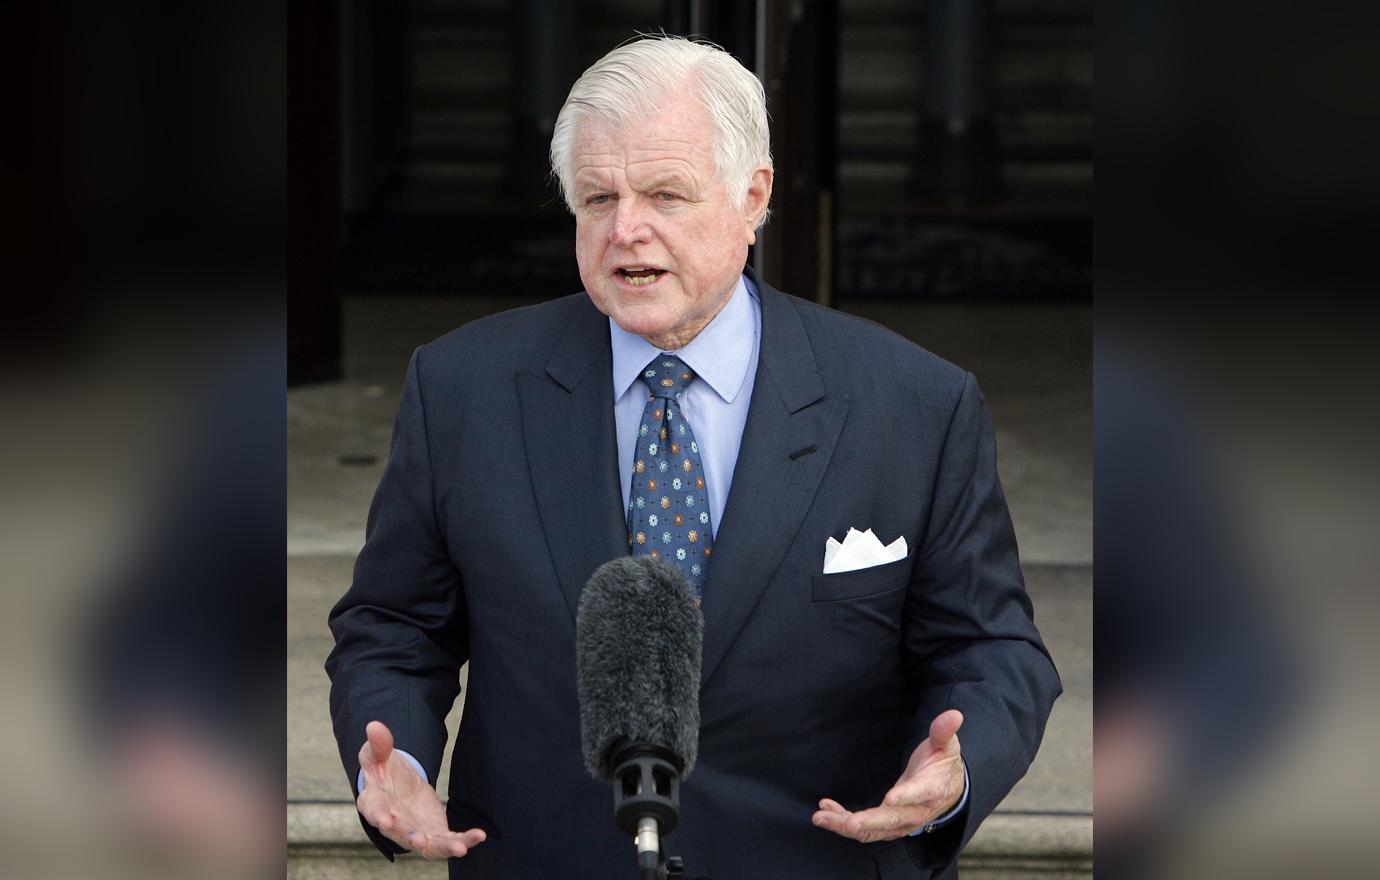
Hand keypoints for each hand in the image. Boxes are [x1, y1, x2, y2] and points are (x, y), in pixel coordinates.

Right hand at [356, 720, 486, 858]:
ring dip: (443, 847)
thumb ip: (378, 744)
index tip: (385, 820)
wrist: (397, 787)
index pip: (374, 810)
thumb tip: (374, 726)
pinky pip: (448, 841)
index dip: (378, 815)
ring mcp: (414, 831)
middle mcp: (393, 823)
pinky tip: (478, 835)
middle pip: (400, 833)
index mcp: (374, 802)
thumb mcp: (377, 754)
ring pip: (427, 846)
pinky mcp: (433, 833)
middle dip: (410, 837)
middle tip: (419, 841)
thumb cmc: (383, 771)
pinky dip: (463, 841)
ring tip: (460, 848)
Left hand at [813, 709, 965, 842]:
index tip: (890, 799)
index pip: (919, 794)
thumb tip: (953, 714)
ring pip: (873, 831)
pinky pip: (865, 830)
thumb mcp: (946, 745)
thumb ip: (944, 731)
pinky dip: (843, 822)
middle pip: (892, 820)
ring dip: (846, 825)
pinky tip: (826, 810)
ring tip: (821, 816)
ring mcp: (902, 822)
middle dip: (868, 822)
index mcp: (932, 789)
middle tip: (847, 822)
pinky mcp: (889, 826)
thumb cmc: (943, 764)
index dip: (905, 797)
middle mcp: (917, 812)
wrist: (949, 791)